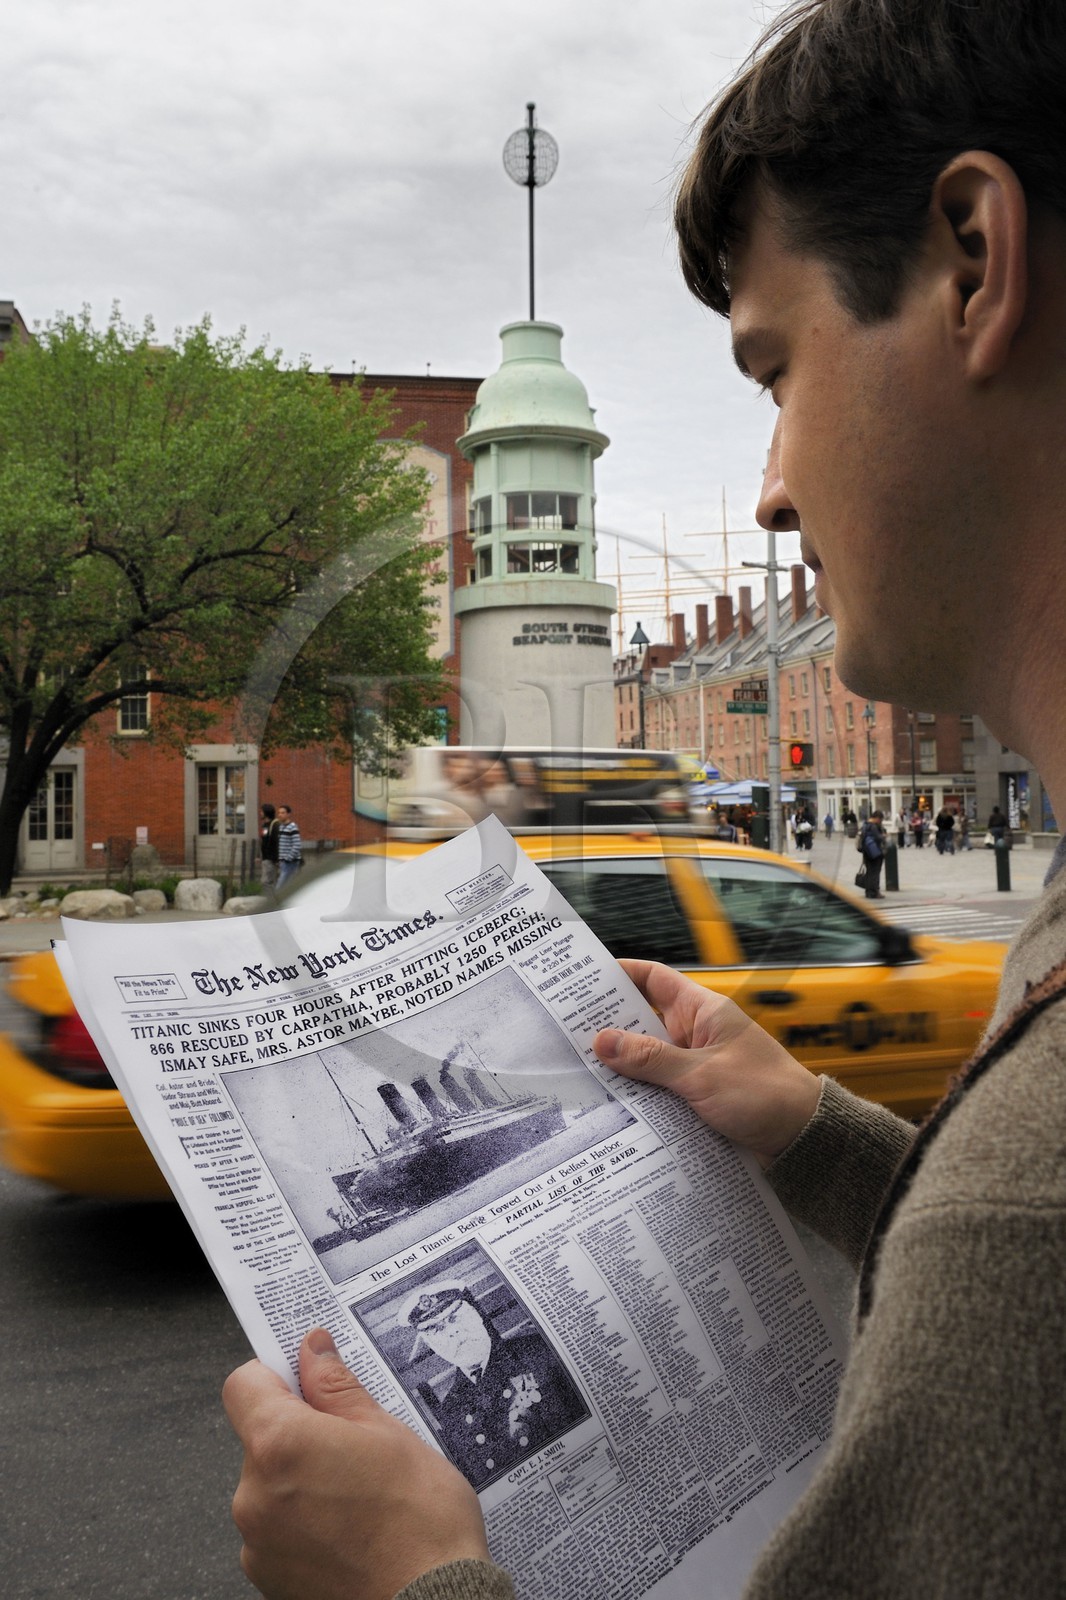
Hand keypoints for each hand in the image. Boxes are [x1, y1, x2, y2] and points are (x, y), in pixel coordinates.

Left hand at [223, 1328, 490, 1599]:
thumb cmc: (419, 1521)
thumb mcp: (386, 1431)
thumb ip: (337, 1387)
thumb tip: (313, 1350)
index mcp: (279, 1445)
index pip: (245, 1384)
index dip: (277, 1374)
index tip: (309, 1379)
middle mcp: (253, 1495)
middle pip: (261, 1438)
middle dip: (301, 1432)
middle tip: (355, 1445)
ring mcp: (257, 1543)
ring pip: (271, 1486)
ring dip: (303, 1480)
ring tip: (360, 1494)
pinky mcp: (268, 1579)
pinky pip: (277, 1529)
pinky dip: (304, 1522)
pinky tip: (350, 1528)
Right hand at [594, 960, 819, 1166]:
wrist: (804, 1138)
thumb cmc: (764, 1095)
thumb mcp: (702, 1075)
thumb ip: (651, 1060)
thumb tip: (603, 1041)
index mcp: (702, 1011)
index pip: (653, 979)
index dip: (619, 974)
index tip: (583, 977)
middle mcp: (696, 1033)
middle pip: (643, 1020)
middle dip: (608, 1025)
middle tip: (564, 1030)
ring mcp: (696, 1064)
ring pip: (647, 1058)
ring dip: (622, 1065)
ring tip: (578, 1069)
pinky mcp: (697, 1094)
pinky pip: (658, 1086)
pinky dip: (638, 1092)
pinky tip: (611, 1103)